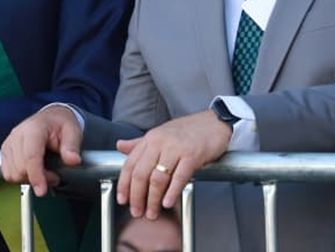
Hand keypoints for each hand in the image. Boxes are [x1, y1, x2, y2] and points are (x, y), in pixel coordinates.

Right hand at [0, 105, 82, 195]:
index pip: (31, 156)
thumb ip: (72, 146)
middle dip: (39, 178)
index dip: (36, 176)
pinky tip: (34, 170)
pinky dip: (21, 178)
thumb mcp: (73, 131)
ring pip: (13, 174)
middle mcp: (17, 135)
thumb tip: (73, 160)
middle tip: (55, 174)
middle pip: (20, 169)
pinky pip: (9, 174)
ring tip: (46, 172)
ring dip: (30, 179)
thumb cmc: (61, 124)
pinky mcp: (6, 152)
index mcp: (34, 128)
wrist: (51, 118)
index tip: (42, 190)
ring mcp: (9, 144)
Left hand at [115, 110, 231, 218]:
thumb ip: (140, 143)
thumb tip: (120, 146)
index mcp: (150, 138)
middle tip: (137, 211)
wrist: (215, 122)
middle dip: (137, 197)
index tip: (123, 200)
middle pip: (141, 174)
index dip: (124, 185)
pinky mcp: (192, 154)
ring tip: (152, 212)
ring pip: (158, 178)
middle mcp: (160, 142)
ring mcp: (176, 148)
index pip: (130, 164)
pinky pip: (179, 177)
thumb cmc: (189, 130)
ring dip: (153, 199)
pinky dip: (171, 192)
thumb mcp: (161, 133)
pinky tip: (167, 203)